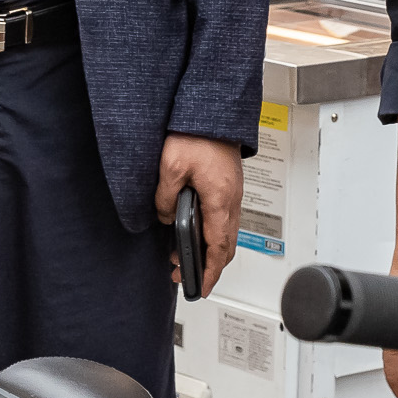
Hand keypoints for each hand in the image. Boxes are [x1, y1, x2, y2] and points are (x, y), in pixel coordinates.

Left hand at [159, 134, 243, 296]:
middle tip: (184, 275)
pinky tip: (192, 228)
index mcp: (220, 198)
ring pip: (226, 231)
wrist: (213, 109)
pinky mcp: (228, 184)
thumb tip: (165, 216)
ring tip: (181, 253)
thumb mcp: (170, 167)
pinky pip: (224, 217)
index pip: (218, 247)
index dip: (210, 272)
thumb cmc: (196, 133)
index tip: (201, 287)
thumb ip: (165, 198)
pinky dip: (211, 231)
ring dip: (209, 248)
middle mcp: (231, 198)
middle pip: (226, 244)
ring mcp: (232, 191)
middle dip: (208, 266)